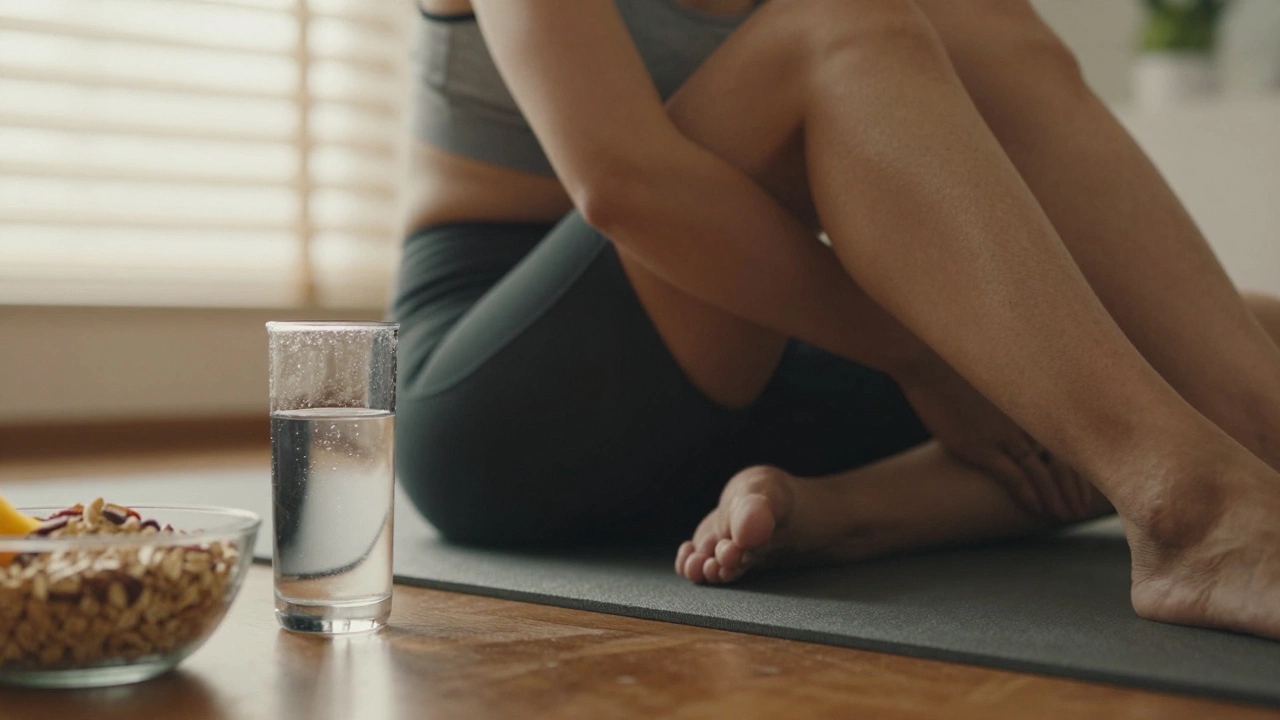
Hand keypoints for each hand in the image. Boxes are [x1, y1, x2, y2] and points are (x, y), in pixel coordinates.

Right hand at [893, 354, 1096, 522]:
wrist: (928, 363)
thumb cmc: (956, 369)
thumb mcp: (996, 380)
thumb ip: (1011, 398)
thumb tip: (1015, 409)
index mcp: (1033, 403)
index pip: (1069, 440)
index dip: (1079, 466)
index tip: (1084, 485)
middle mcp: (1026, 419)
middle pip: (1063, 460)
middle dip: (1075, 488)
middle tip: (1080, 510)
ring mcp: (1004, 434)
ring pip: (1042, 473)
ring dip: (1056, 498)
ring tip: (1065, 516)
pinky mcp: (981, 446)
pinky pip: (1013, 476)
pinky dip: (1028, 494)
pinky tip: (1037, 510)